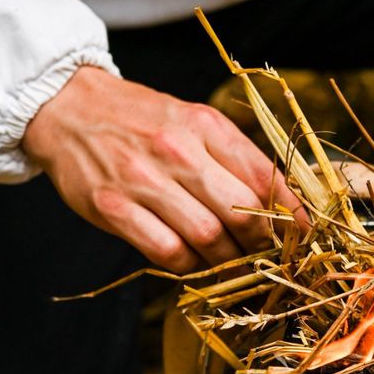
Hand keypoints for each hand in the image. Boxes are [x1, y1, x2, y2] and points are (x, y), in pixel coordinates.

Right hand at [23, 65, 302, 272]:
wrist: (69, 108)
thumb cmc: (142, 119)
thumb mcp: (194, 121)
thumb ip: (235, 156)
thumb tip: (283, 199)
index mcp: (205, 125)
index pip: (264, 175)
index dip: (291, 212)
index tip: (304, 233)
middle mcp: (177, 150)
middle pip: (242, 212)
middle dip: (263, 242)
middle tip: (268, 253)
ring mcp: (143, 181)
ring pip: (207, 237)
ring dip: (228, 258)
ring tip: (232, 260)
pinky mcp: (113, 208)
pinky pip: (167, 252)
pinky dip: (189, 266)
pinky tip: (194, 262)